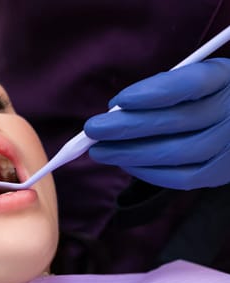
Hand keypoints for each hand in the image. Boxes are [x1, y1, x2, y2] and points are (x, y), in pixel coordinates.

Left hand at [84, 58, 229, 189]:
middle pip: (178, 122)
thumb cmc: (202, 96)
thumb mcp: (192, 77)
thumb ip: (161, 87)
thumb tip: (116, 108)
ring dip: (130, 153)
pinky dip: (148, 172)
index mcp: (224, 78)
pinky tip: (124, 163)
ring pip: (176, 152)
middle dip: (128, 127)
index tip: (119, 101)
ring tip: (99, 150)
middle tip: (93, 129)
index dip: (154, 92)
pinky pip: (181, 178)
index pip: (192, 83)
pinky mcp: (219, 174)